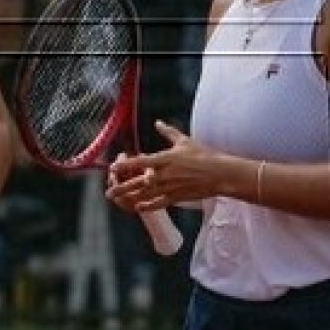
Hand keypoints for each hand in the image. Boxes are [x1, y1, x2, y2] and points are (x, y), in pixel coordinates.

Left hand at [106, 120, 223, 211]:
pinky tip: (138, 207)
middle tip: (109, 191)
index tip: (113, 167)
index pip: (140, 161)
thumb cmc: (204, 155)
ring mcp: (170, 187)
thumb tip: (158, 122)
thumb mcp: (185, 141)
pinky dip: (147, 206)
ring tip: (117, 199)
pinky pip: (158, 203)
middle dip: (122, 187)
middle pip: (138, 182)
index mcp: (165, 158)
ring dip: (129, 197)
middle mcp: (165, 174)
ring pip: (145, 194)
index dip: (125, 165)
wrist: (220, 174)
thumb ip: (168, 132)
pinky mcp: (177, 197)